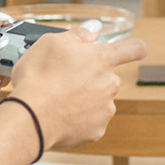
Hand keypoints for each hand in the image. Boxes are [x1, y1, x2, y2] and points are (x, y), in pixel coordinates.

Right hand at [5, 28, 147, 149]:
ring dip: (84, 98)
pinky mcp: (96, 131)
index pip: (133, 49)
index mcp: (102, 59)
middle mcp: (110, 84)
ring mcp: (105, 109)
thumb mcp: (51, 42)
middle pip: (107, 77)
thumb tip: (91, 34)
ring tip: (58, 99)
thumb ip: (77, 35)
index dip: (134, 48)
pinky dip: (78, 118)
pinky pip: (90, 121)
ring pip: (98, 100)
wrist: (30, 117)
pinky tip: (60, 114)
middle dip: (91, 77)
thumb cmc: (39, 77)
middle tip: (65, 79)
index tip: (135, 50)